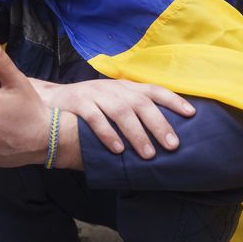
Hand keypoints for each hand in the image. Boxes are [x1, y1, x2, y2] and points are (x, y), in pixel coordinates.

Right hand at [30, 77, 194, 159]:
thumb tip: (163, 135)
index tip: (192, 114)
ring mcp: (95, 94)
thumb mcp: (113, 102)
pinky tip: (118, 149)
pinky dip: (108, 133)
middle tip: (172, 145)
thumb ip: (133, 111)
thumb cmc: (89, 107)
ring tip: (148, 154)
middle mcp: (113, 88)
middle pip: (140, 103)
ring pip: (120, 111)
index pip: (154, 90)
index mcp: (125, 87)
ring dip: (136, 133)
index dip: (173, 100)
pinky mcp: (78, 102)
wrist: (51, 100)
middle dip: (158, 124)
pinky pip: (95, 118)